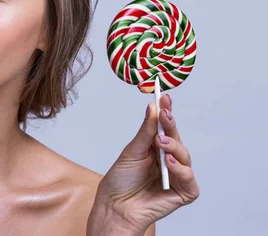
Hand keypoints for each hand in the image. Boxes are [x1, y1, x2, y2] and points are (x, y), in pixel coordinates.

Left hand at [89, 95, 199, 233]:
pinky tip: (168, 162)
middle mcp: (169, 161)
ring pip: (185, 157)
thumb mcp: (132, 151)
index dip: (167, 113)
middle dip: (171, 127)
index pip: (166, 128)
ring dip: (174, 147)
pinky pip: (188, 179)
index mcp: (157, 148)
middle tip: (165, 115)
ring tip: (161, 143)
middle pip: (177, 139)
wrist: (115, 206)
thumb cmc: (121, 180)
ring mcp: (177, 176)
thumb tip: (153, 108)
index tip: (165, 97)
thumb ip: (145, 132)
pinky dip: (180, 170)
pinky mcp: (183, 193)